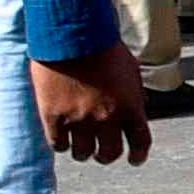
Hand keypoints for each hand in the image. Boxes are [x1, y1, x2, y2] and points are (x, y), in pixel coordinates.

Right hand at [34, 45, 152, 164]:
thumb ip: (133, 95)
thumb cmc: (102, 47)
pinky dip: (62, 145)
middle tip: (102, 154)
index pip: (140, 142)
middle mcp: (106, 118)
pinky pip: (58, 145)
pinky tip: (62, 140)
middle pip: (110, 153)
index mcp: (130, 107)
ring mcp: (79, 119)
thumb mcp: (130, 70)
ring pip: (83, 154)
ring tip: (80, 147)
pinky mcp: (54, 117)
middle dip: (107, 156)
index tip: (134, 160)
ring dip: (84, 153)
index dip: (138, 155)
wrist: (71, 34)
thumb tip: (136, 111)